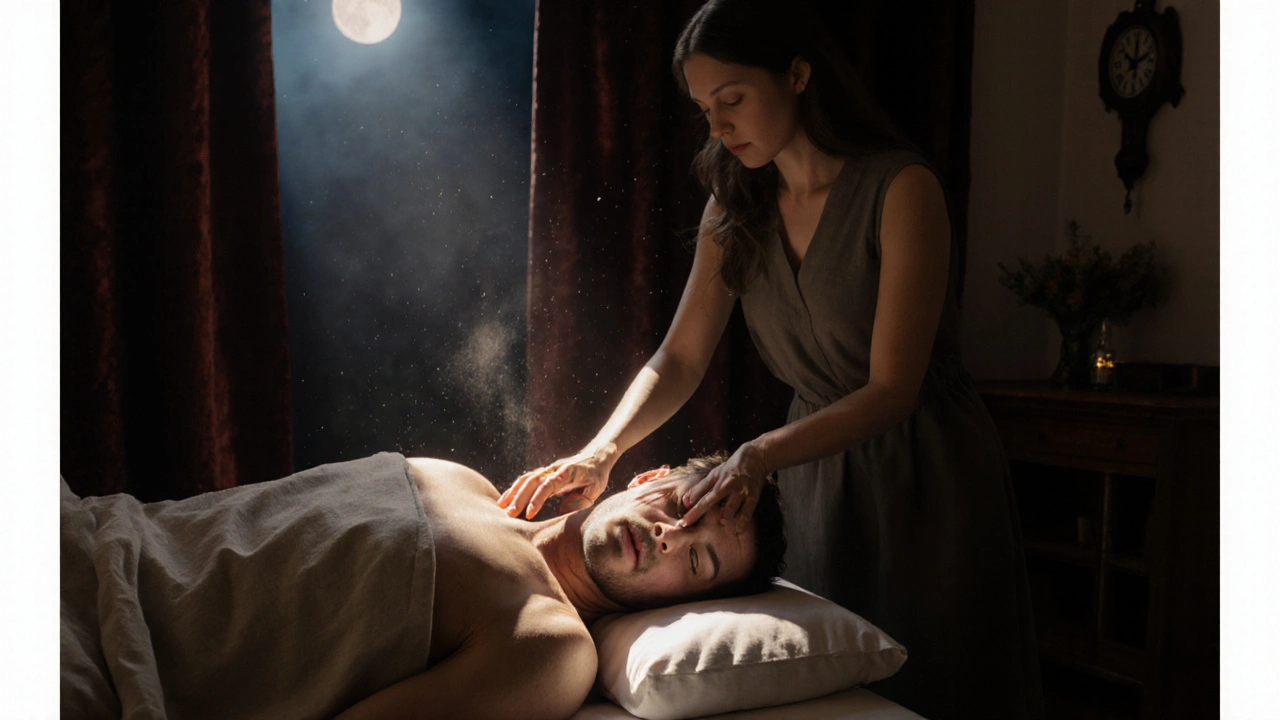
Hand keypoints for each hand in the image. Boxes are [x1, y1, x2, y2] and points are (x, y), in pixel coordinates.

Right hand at [498, 445, 616, 518]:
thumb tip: (562, 508)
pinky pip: (526, 480)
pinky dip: (514, 490)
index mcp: (569, 472)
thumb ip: (582, 499)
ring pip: (527, 479)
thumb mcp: (596, 488)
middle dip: (520, 497)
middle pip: (534, 481)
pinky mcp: (543, 474)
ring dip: (514, 493)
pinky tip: (504, 501)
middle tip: (510, 514)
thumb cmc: (596, 476)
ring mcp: (548, 470)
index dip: (539, 497)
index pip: (550, 484)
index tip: (530, 513)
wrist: (596, 456)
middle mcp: (555, 469)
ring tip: (502, 508)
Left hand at [677, 443, 769, 532]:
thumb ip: (701, 488)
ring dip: (725, 515)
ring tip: (722, 522)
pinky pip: (747, 510)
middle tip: (687, 524)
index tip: (682, 522)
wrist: (755, 457)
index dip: (691, 509)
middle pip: (709, 501)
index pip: (700, 496)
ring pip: (730, 506)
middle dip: (697, 512)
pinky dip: (743, 520)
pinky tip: (738, 529)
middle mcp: (726, 485)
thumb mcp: (715, 474)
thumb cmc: (732, 468)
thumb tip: (685, 501)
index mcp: (716, 480)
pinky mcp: (753, 495)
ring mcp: (740, 491)